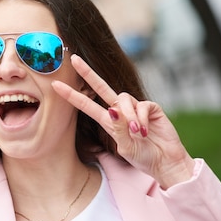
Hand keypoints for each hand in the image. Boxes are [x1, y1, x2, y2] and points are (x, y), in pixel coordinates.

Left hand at [52, 54, 194, 188]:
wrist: (165, 162)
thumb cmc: (143, 157)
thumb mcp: (125, 147)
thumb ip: (119, 129)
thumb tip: (112, 108)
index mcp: (108, 121)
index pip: (86, 104)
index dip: (71, 95)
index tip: (55, 85)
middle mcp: (119, 111)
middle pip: (100, 87)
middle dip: (87, 72)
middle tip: (73, 58)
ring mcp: (135, 107)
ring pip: (123, 99)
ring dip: (128, 117)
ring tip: (137, 133)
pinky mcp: (151, 107)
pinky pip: (142, 105)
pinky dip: (141, 119)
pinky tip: (145, 131)